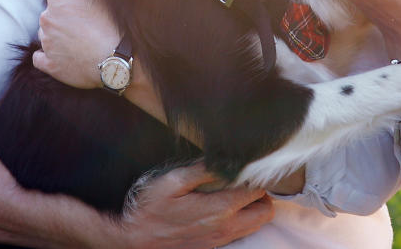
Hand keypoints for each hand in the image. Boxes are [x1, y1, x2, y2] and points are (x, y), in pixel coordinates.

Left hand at [33, 0, 118, 88]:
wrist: (116, 59)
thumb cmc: (112, 25)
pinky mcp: (48, 64)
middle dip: (65, 19)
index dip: (73, 1)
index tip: (85, 8)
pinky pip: (40, 58)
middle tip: (85, 26)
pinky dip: (49, 57)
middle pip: (52, 15)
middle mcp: (46, 18)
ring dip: (59, 37)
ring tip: (80, 43)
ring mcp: (46, 42)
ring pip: (47, 35)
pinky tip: (63, 57)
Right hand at [114, 162, 273, 248]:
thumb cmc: (150, 209)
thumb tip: (226, 160)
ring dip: (253, 208)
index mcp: (220, 209)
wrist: (135, 240)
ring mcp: (221, 239)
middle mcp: (226, 227)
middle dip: (260, 194)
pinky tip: (224, 208)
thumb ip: (203, 170)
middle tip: (244, 181)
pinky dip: (242, 220)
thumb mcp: (173, 182)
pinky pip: (241, 233)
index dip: (255, 176)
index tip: (245, 168)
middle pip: (265, 211)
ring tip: (236, 193)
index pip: (257, 190)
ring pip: (256, 224)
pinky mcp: (214, 246)